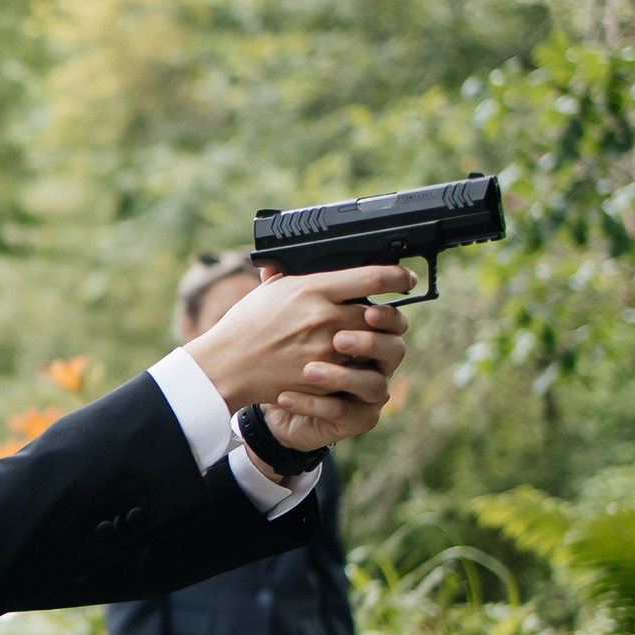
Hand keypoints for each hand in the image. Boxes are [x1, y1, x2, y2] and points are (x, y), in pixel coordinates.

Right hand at [185, 267, 413, 436]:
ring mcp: (328, 350)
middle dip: (384, 314)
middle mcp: (326, 317)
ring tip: (356, 338)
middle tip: (381, 313)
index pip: (373, 276)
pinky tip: (341, 360)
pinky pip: (356, 368)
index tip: (405, 278)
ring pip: (370, 341)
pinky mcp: (327, 377)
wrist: (228, 365)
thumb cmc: (247, 325)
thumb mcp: (273, 288)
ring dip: (369, 340)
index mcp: (313, 289)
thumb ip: (303, 274)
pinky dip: (353, 363)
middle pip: (379, 312)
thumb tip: (322, 258)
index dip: (398, 276)